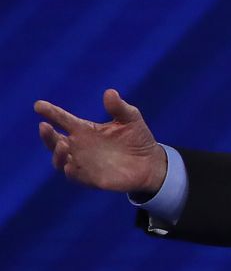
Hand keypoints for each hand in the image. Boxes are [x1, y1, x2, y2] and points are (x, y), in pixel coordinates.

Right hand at [36, 89, 168, 194]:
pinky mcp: (90, 178)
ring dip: (57, 153)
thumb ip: (119, 107)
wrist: (151, 163)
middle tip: (44, 126)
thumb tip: (110, 92)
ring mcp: (83, 162)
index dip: (50, 112)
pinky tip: (70, 166)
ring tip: (63, 144)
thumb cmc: (137, 139)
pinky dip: (70, 171)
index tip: (39, 105)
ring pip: (59, 160)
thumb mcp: (131, 119)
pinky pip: (75, 176)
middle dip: (47, 135)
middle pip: (54, 141)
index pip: (62, 119)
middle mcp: (79, 146)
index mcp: (85, 129)